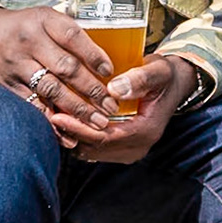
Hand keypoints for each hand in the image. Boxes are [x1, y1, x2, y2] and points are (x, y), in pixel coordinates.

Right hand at [0, 6, 119, 127]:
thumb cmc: (21, 26)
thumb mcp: (44, 17)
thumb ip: (70, 32)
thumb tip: (104, 58)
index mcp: (44, 20)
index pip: (73, 36)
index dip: (94, 55)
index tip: (110, 72)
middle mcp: (30, 41)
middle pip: (67, 67)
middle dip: (93, 90)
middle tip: (112, 106)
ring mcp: (17, 64)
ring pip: (51, 89)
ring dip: (77, 109)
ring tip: (98, 122)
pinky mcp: (6, 84)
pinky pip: (31, 105)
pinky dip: (50, 121)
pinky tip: (67, 133)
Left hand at [47, 53, 197, 164]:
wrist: (174, 84)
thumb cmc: (164, 76)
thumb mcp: (157, 71)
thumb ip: (139, 79)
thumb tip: (115, 88)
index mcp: (145, 132)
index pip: (105, 138)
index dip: (79, 128)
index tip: (58, 115)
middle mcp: (136, 147)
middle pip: (94, 148)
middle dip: (70, 133)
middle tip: (47, 116)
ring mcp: (128, 150)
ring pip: (90, 151)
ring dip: (72, 136)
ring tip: (52, 117)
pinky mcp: (120, 147)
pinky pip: (93, 147)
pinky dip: (78, 136)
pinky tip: (65, 120)